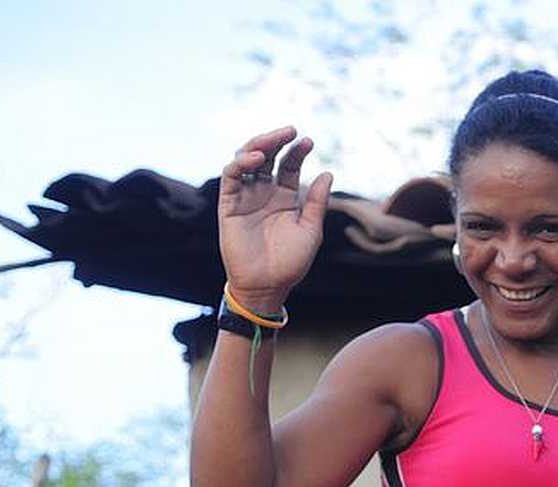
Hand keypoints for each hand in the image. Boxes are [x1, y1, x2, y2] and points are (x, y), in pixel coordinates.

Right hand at [218, 126, 333, 311]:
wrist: (267, 286)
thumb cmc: (291, 263)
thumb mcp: (311, 230)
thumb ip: (317, 202)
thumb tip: (328, 173)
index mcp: (284, 197)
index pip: (289, 165)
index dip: (297, 151)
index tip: (308, 141)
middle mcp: (264, 192)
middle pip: (267, 156)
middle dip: (277, 140)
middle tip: (291, 130)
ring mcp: (246, 196)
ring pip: (247, 160)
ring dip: (259, 144)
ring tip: (274, 138)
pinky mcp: (229, 204)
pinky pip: (232, 176)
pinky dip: (241, 162)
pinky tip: (258, 158)